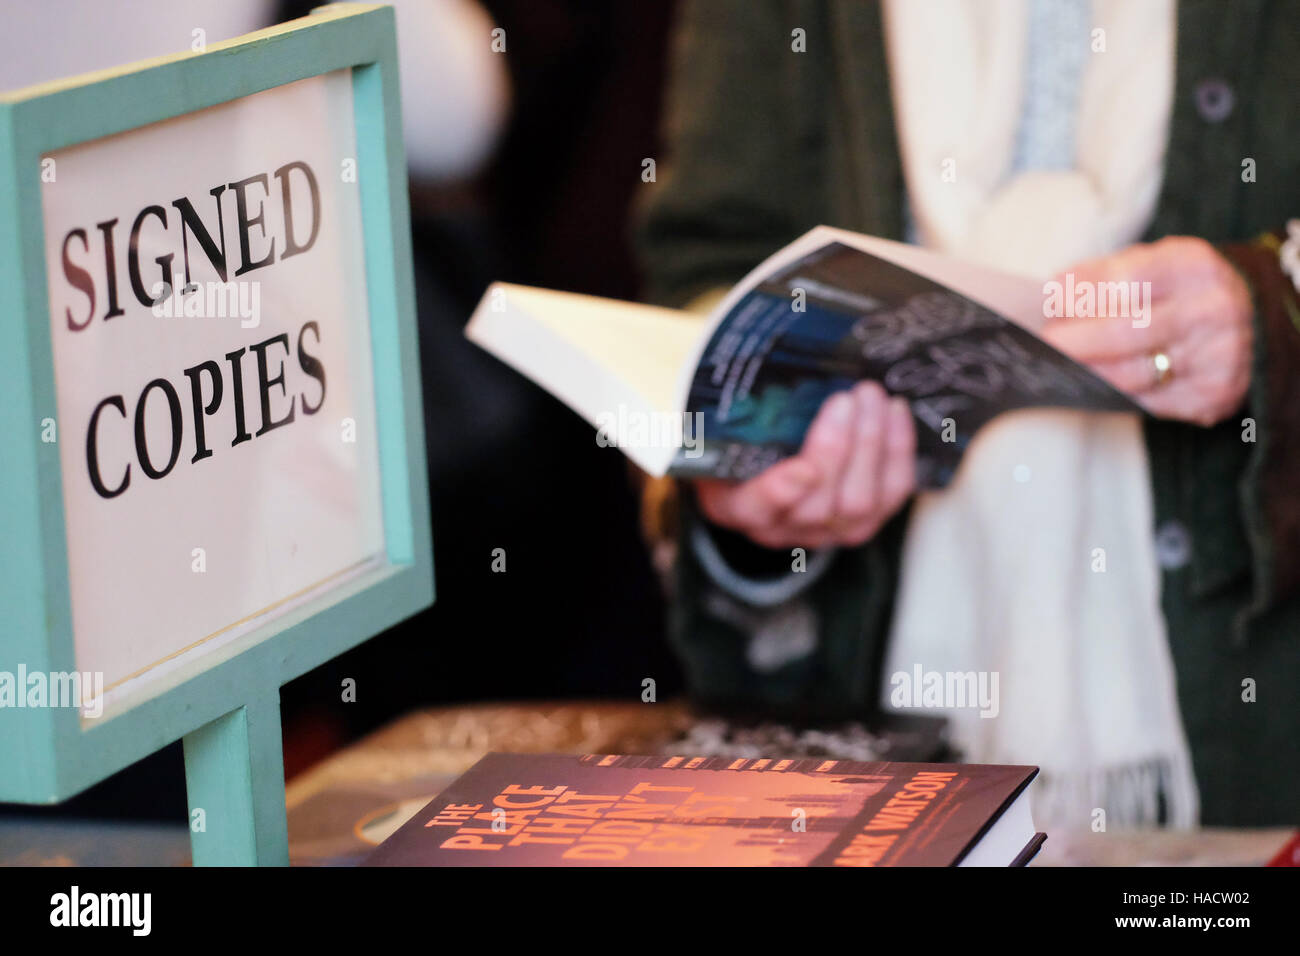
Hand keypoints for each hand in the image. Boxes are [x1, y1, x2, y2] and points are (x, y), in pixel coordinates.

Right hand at [693, 382, 915, 548]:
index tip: (803, 467)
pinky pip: (891, 494)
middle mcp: (781, 528)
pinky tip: (894, 412)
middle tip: (847, 398)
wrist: (767, 465)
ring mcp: (827, 531)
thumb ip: (738, 412)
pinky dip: (898, 450)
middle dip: (839, 448)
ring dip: (873, 444)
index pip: (756, 508)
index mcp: (736, 505)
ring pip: (860, 503)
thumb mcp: (726, 428)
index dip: (780, 492)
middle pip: (817, 506)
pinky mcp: (865, 522)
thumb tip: (771, 368)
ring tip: (872, 396)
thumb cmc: (742, 441)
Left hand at [1040, 236, 1252, 426]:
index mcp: (1193, 269)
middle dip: (1075, 342)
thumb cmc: (1186, 290)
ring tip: (1057, 369)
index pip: (1127, 281)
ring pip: (1132, 376)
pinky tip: (1089, 388)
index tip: (1052, 303)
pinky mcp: (1210, 396)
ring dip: (1086, 375)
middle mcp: (1210, 312)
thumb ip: (1108, 271)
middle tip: (1043, 346)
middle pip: (1125, 332)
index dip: (1083, 294)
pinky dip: (1112, 396)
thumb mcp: (1159, 262)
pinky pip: (1147, 402)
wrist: (1256, 322)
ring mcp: (1214, 358)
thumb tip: (1056, 289)